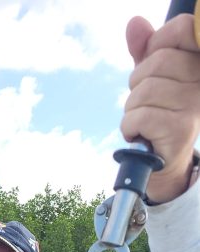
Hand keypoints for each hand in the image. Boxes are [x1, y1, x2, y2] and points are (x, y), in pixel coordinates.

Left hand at [122, 14, 199, 202]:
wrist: (164, 157)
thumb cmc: (159, 109)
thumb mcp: (152, 75)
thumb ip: (144, 48)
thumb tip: (135, 24)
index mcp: (199, 61)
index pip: (181, 28)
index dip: (156, 42)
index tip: (151, 63)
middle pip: (157, 61)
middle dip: (138, 82)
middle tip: (145, 101)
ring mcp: (193, 104)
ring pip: (144, 90)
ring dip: (132, 107)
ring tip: (143, 119)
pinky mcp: (180, 129)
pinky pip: (140, 116)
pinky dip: (129, 126)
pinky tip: (138, 132)